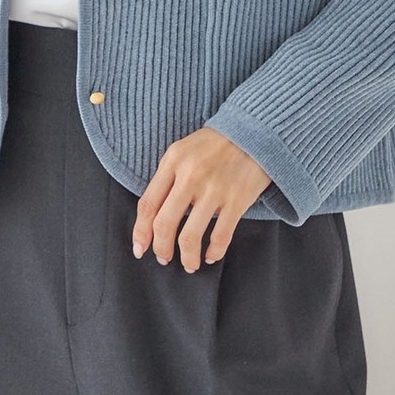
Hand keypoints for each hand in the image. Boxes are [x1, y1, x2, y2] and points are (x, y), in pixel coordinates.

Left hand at [132, 126, 271, 271]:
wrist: (254, 131)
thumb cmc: (215, 144)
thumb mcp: (183, 150)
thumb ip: (167, 177)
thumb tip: (153, 215)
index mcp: (173, 161)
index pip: (148, 203)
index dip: (140, 231)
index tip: (139, 248)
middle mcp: (191, 176)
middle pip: (164, 223)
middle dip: (161, 248)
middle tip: (163, 258)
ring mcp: (214, 189)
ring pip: (190, 236)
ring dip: (187, 258)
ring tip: (189, 264)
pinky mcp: (237, 200)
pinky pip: (220, 237)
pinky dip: (214, 253)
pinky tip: (211, 256)